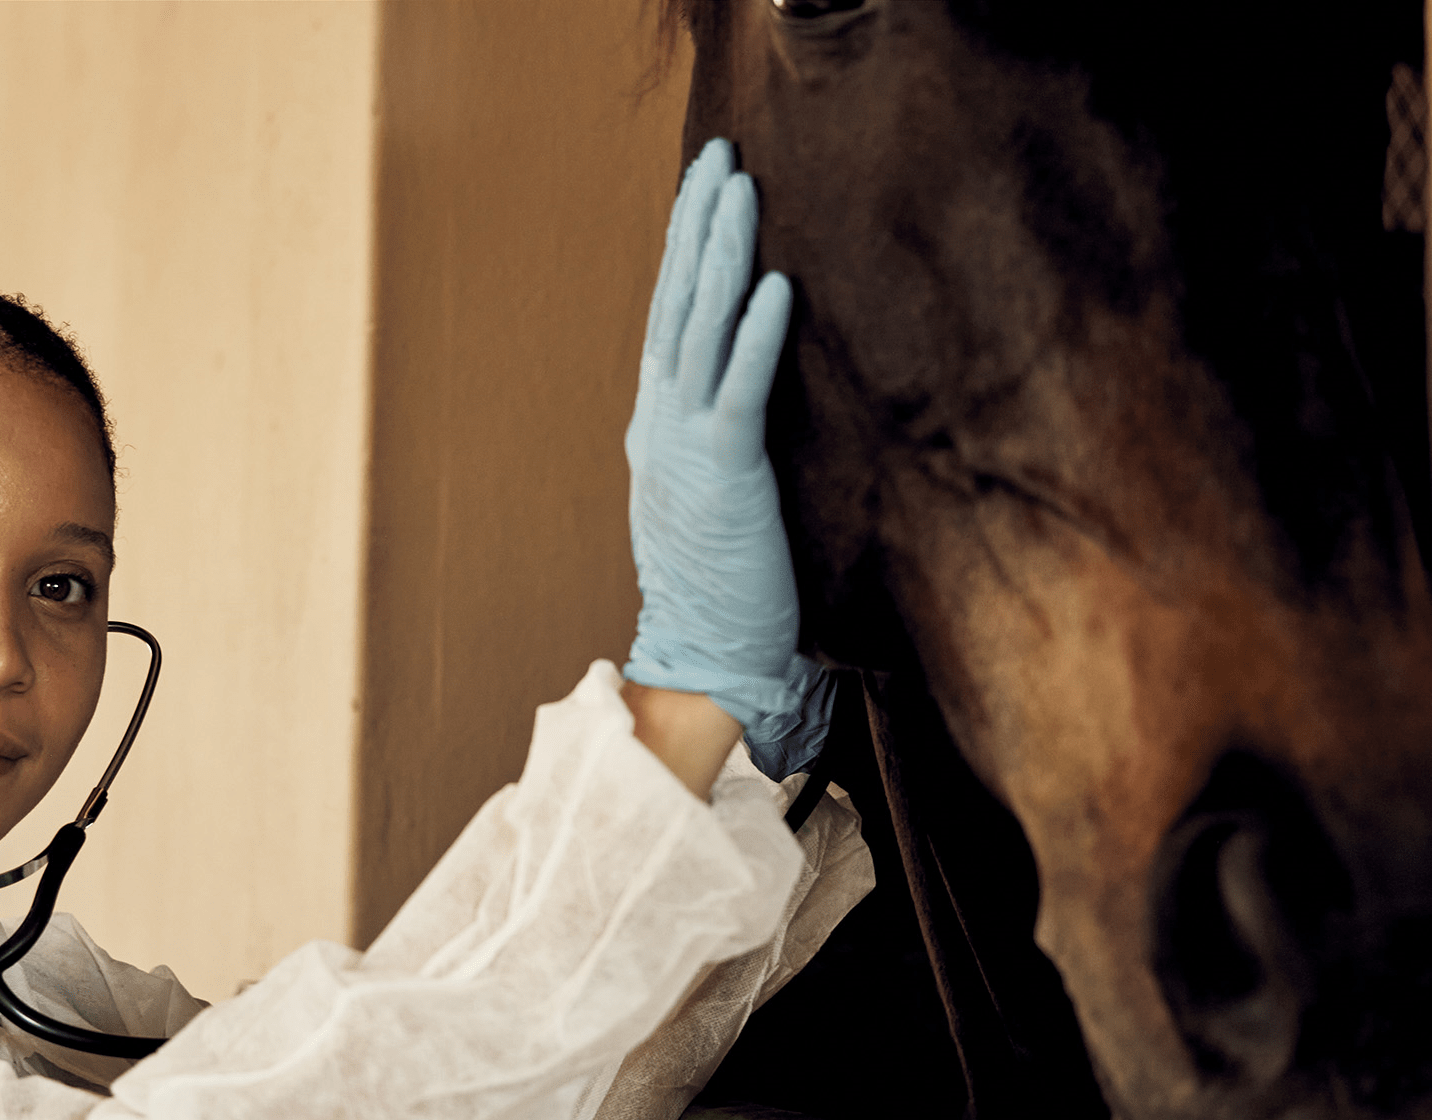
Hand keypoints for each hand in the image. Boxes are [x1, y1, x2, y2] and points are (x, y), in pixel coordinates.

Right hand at [624, 139, 833, 779]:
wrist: (701, 653)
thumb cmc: (716, 584)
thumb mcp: (704, 495)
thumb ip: (711, 439)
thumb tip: (732, 401)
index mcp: (656, 426)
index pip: (668, 319)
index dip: (683, 250)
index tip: (701, 189)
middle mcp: (660, 424)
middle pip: (675, 303)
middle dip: (696, 223)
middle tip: (717, 154)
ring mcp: (685, 446)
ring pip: (698, 330)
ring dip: (720, 254)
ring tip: (739, 188)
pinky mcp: (724, 474)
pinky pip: (736, 391)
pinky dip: (753, 336)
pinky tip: (775, 285)